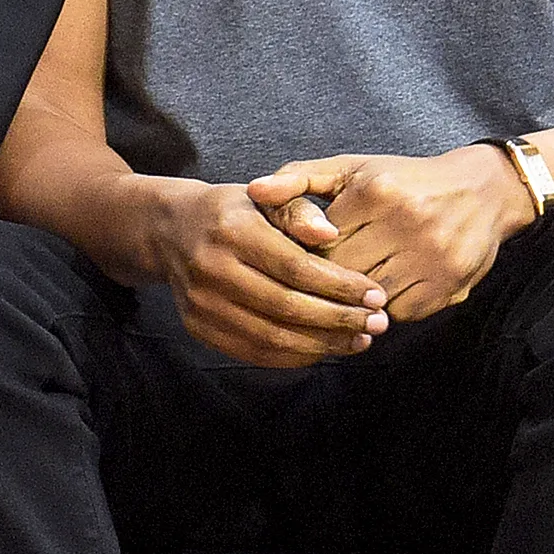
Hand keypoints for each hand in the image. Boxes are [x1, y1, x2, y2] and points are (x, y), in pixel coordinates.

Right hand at [140, 178, 388, 367]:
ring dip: (321, 344)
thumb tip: (331, 235)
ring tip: (360, 340)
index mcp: (234, 230)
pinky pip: (252, 351)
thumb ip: (300, 212)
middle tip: (378, 324)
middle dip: (338, 319)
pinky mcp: (197, 328)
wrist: (174, 230)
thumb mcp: (268, 197)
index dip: (340, 285)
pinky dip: (293, 356)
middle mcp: (212, 269)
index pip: (296, 267)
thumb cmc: (237, 210)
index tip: (376, 295)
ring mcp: (201, 303)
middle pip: (285, 306)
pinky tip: (324, 349)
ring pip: (269, 336)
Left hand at [248, 147, 535, 323]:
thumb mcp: (354, 168)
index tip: (303, 259)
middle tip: (318, 283)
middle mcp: (409, 223)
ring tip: (350, 289)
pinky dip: (388, 308)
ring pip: (369, 299)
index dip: (307, 256)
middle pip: (343, 274)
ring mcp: (433, 257)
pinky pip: (400, 314)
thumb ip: (300, 178)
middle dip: (328, 281)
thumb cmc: (406, 179)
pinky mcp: (449, 285)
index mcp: (378, 191)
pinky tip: (385, 292)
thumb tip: (253, 191)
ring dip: (355, 300)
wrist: (486, 190)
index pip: (320, 244)